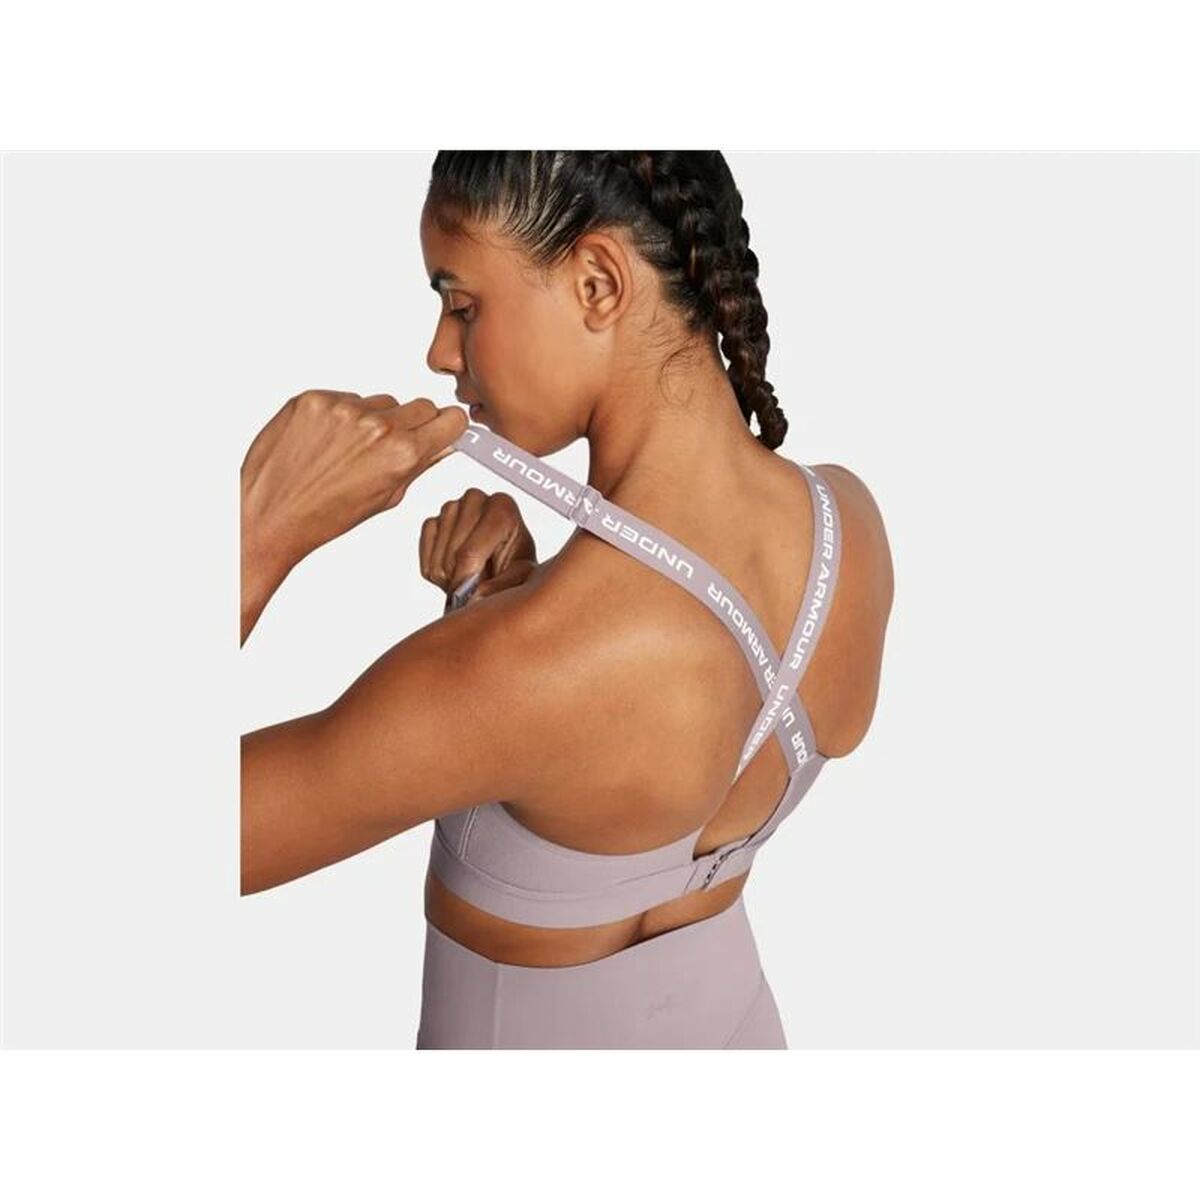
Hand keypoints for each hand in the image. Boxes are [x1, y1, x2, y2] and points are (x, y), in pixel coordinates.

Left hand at [241, 390, 467, 571]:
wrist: (269, 513)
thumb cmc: (322, 516)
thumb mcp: (385, 499)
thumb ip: (419, 466)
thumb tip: (442, 446)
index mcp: (401, 453)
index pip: (450, 418)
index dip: (446, 427)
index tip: (441, 430)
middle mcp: (376, 426)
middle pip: (420, 405)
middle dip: (414, 423)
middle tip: (392, 446)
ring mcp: (342, 408)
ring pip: (381, 401)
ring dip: (374, 419)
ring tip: (350, 450)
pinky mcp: (314, 398)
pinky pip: (345, 398)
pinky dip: (341, 415)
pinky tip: (326, 441)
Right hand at [419, 488, 537, 610]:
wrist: (501, 558)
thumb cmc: (514, 562)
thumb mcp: (521, 577)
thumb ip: (502, 586)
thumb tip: (476, 596)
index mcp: (502, 506)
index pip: (471, 551)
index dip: (466, 579)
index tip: (469, 597)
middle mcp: (475, 499)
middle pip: (453, 554)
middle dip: (460, 578)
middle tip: (476, 585)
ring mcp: (451, 507)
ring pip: (439, 556)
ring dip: (450, 574)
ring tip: (470, 574)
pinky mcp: (434, 520)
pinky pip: (425, 552)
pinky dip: (435, 568)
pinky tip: (455, 568)